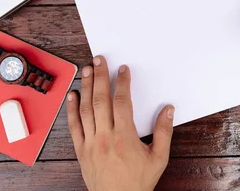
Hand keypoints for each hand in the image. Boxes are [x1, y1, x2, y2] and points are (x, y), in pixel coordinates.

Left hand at [67, 56, 174, 190]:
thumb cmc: (138, 182)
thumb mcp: (159, 158)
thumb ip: (164, 132)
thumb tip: (168, 110)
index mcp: (124, 137)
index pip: (122, 102)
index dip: (122, 83)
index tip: (122, 70)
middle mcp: (104, 137)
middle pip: (100, 100)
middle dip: (99, 77)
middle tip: (99, 60)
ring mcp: (90, 143)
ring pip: (85, 109)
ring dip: (85, 87)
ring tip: (86, 70)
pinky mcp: (81, 150)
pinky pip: (74, 126)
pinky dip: (71, 109)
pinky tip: (71, 95)